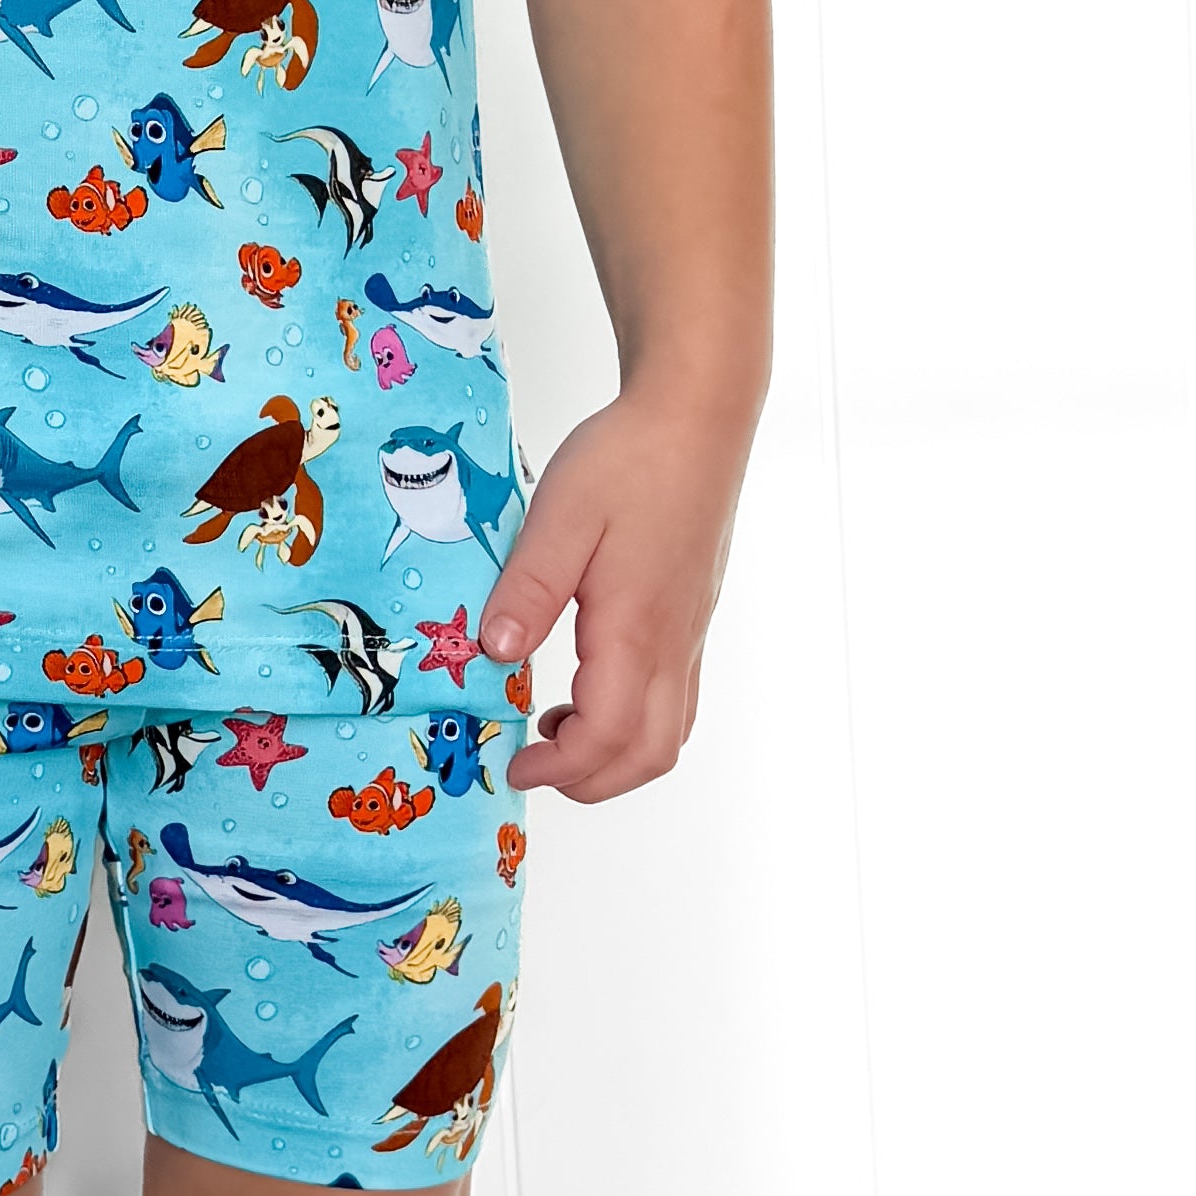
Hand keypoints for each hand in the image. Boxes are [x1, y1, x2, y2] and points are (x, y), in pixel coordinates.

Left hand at [477, 382, 751, 805]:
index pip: (608, 736)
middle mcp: (674, 643)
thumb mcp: (561, 516)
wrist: (697, 416)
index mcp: (636, 629)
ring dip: (615, 752)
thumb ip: (528, 589)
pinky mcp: (693, 615)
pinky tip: (590, 683)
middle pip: (651, 754)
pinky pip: (676, 697)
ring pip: (670, 730)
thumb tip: (497, 653)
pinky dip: (635, 720)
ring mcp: (690, 632)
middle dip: (591, 780)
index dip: (560, 767)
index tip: (516, 764)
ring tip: (555, 724)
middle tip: (534, 762)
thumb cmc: (632, 458)